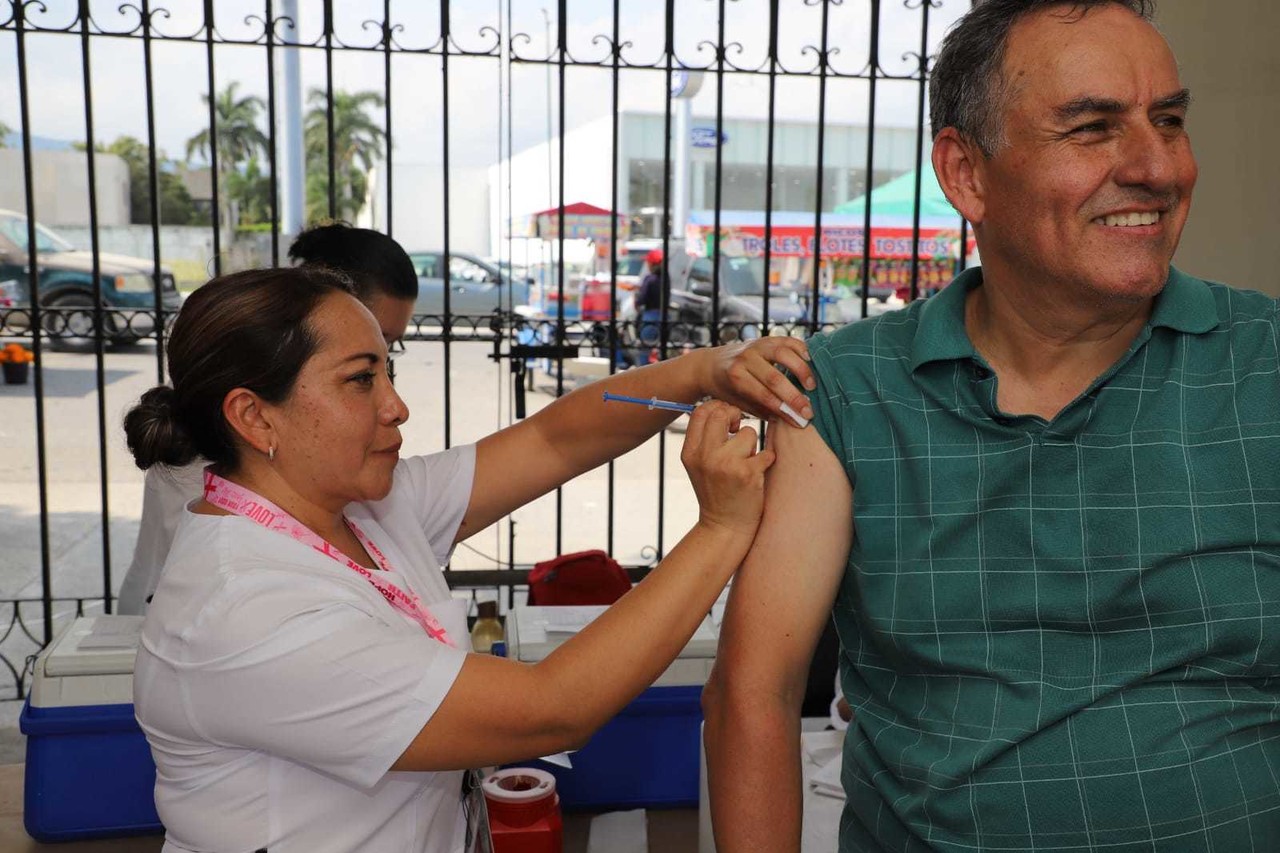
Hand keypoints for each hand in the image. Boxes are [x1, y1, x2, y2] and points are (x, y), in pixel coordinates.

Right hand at [680, 401, 775, 538]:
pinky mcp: (747, 474)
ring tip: (747, 463)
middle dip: (736, 417)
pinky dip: (766, 461)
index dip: (718, 408)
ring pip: (748, 434)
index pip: (701, 411)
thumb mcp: (699, 465)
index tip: (727, 421)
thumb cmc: (716, 492)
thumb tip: (722, 409)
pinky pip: (766, 453)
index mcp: (690, 452)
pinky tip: (758, 475)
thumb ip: (705, 439)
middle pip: (722, 414)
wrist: (724, 527)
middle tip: (740, 431)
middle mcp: (704, 456)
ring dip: (753, 446)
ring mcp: (725, 465)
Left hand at [701, 338, 815, 427]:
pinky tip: (811, 363)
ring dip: (801, 370)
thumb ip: (763, 409)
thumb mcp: (740, 403)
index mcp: (736, 377)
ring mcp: (756, 345)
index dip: (784, 410)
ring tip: (812, 386)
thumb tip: (792, 419)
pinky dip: (801, 350)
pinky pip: (787, 341)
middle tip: (810, 411)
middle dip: (795, 397)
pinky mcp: (765, 338)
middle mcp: (745, 359)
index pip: (764, 396)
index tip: (801, 421)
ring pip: (783, 354)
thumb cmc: (727, 389)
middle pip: (774, 378)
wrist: (709, 364)